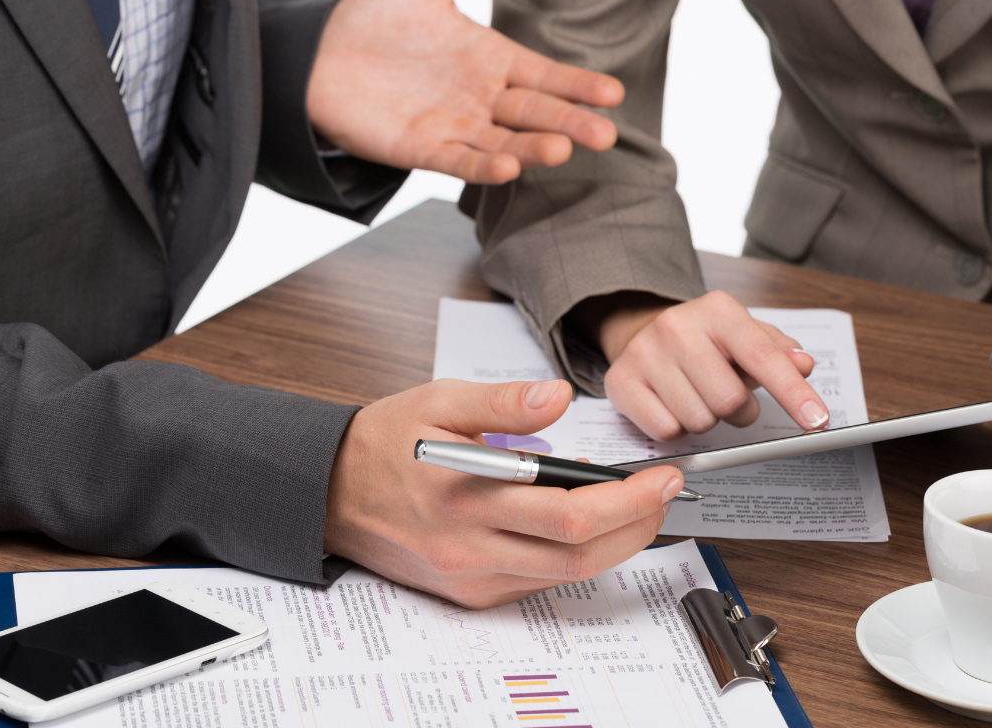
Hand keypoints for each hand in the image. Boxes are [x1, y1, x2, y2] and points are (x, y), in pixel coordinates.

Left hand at [306, 0, 624, 183]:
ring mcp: (454, 126)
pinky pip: (460, 161)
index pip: (545, 76)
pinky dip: (485, 165)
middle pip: (535, 113)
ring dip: (534, 147)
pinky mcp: (423, 150)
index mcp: (490, 60)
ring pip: (506, 140)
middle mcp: (480, 98)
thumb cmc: (374, 17)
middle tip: (605, 134)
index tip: (612, 94)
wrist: (316, 53)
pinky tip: (509, 165)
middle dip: (570, 123)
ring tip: (562, 148)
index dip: (577, 86)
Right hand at [323, 378, 684, 608]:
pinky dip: (574, 556)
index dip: (629, 502)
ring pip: (565, 576)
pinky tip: (588, 525)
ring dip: (614, 545)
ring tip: (638, 507)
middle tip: (664, 494)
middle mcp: (471, 549)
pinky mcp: (470, 593)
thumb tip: (558, 397)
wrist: (327, 494)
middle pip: (579, 556)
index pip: (570, 515)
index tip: (662, 478)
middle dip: (637, 526)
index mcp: (466, 498)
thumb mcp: (438, 401)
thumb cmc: (383, 444)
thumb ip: (504, 403)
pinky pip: (538, 582)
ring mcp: (471, 578)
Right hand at [589, 291, 827, 440]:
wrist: (640, 331)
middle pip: (730, 400)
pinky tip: (671, 404)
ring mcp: (645, 353)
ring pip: (698, 420)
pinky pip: (666, 430)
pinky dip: (676, 428)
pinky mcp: (620, 381)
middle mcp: (677, 326)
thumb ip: (778, 352)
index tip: (816, 420)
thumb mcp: (743, 335)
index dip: (793, 393)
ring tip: (697, 396)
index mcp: (717, 311)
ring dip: (707, 419)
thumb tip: (804, 363)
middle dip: (738, 410)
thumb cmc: (703, 341)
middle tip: (729, 398)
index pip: (763, 356)